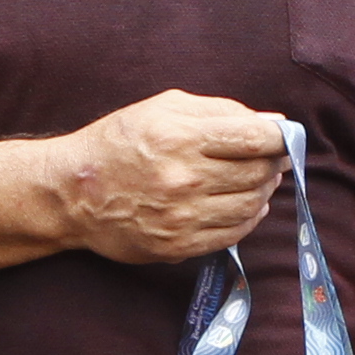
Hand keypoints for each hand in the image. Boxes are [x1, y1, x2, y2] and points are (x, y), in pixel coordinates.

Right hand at [45, 92, 287, 265]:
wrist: (72, 192)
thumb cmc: (119, 142)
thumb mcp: (162, 108)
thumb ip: (220, 110)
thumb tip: (271, 121)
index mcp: (180, 136)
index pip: (254, 138)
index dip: (279, 137)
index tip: (282, 137)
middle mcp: (183, 178)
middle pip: (258, 172)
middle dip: (273, 163)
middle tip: (272, 158)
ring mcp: (181, 216)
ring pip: (251, 205)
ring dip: (263, 191)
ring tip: (258, 180)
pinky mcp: (177, 246)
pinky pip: (233, 234)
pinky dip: (249, 218)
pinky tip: (245, 205)